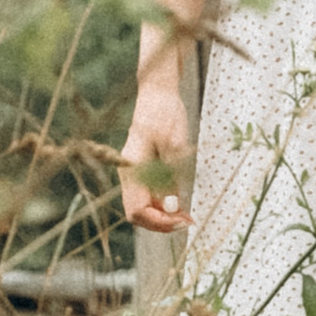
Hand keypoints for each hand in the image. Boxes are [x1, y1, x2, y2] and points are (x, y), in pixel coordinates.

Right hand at [120, 67, 192, 233]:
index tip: (182, 220)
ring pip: (144, 207)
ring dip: (163, 216)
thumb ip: (170, 177)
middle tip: (187, 221)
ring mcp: (134, 174)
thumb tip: (171, 207)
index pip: (137, 210)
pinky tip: (180, 204)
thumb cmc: (165, 113)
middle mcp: (128, 175)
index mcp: (131, 168)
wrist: (157, 93)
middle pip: (138, 214)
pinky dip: (163, 205)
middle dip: (161, 222)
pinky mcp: (142, 172)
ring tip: (187, 215)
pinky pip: (148, 196)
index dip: (159, 221)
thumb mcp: (173, 144)